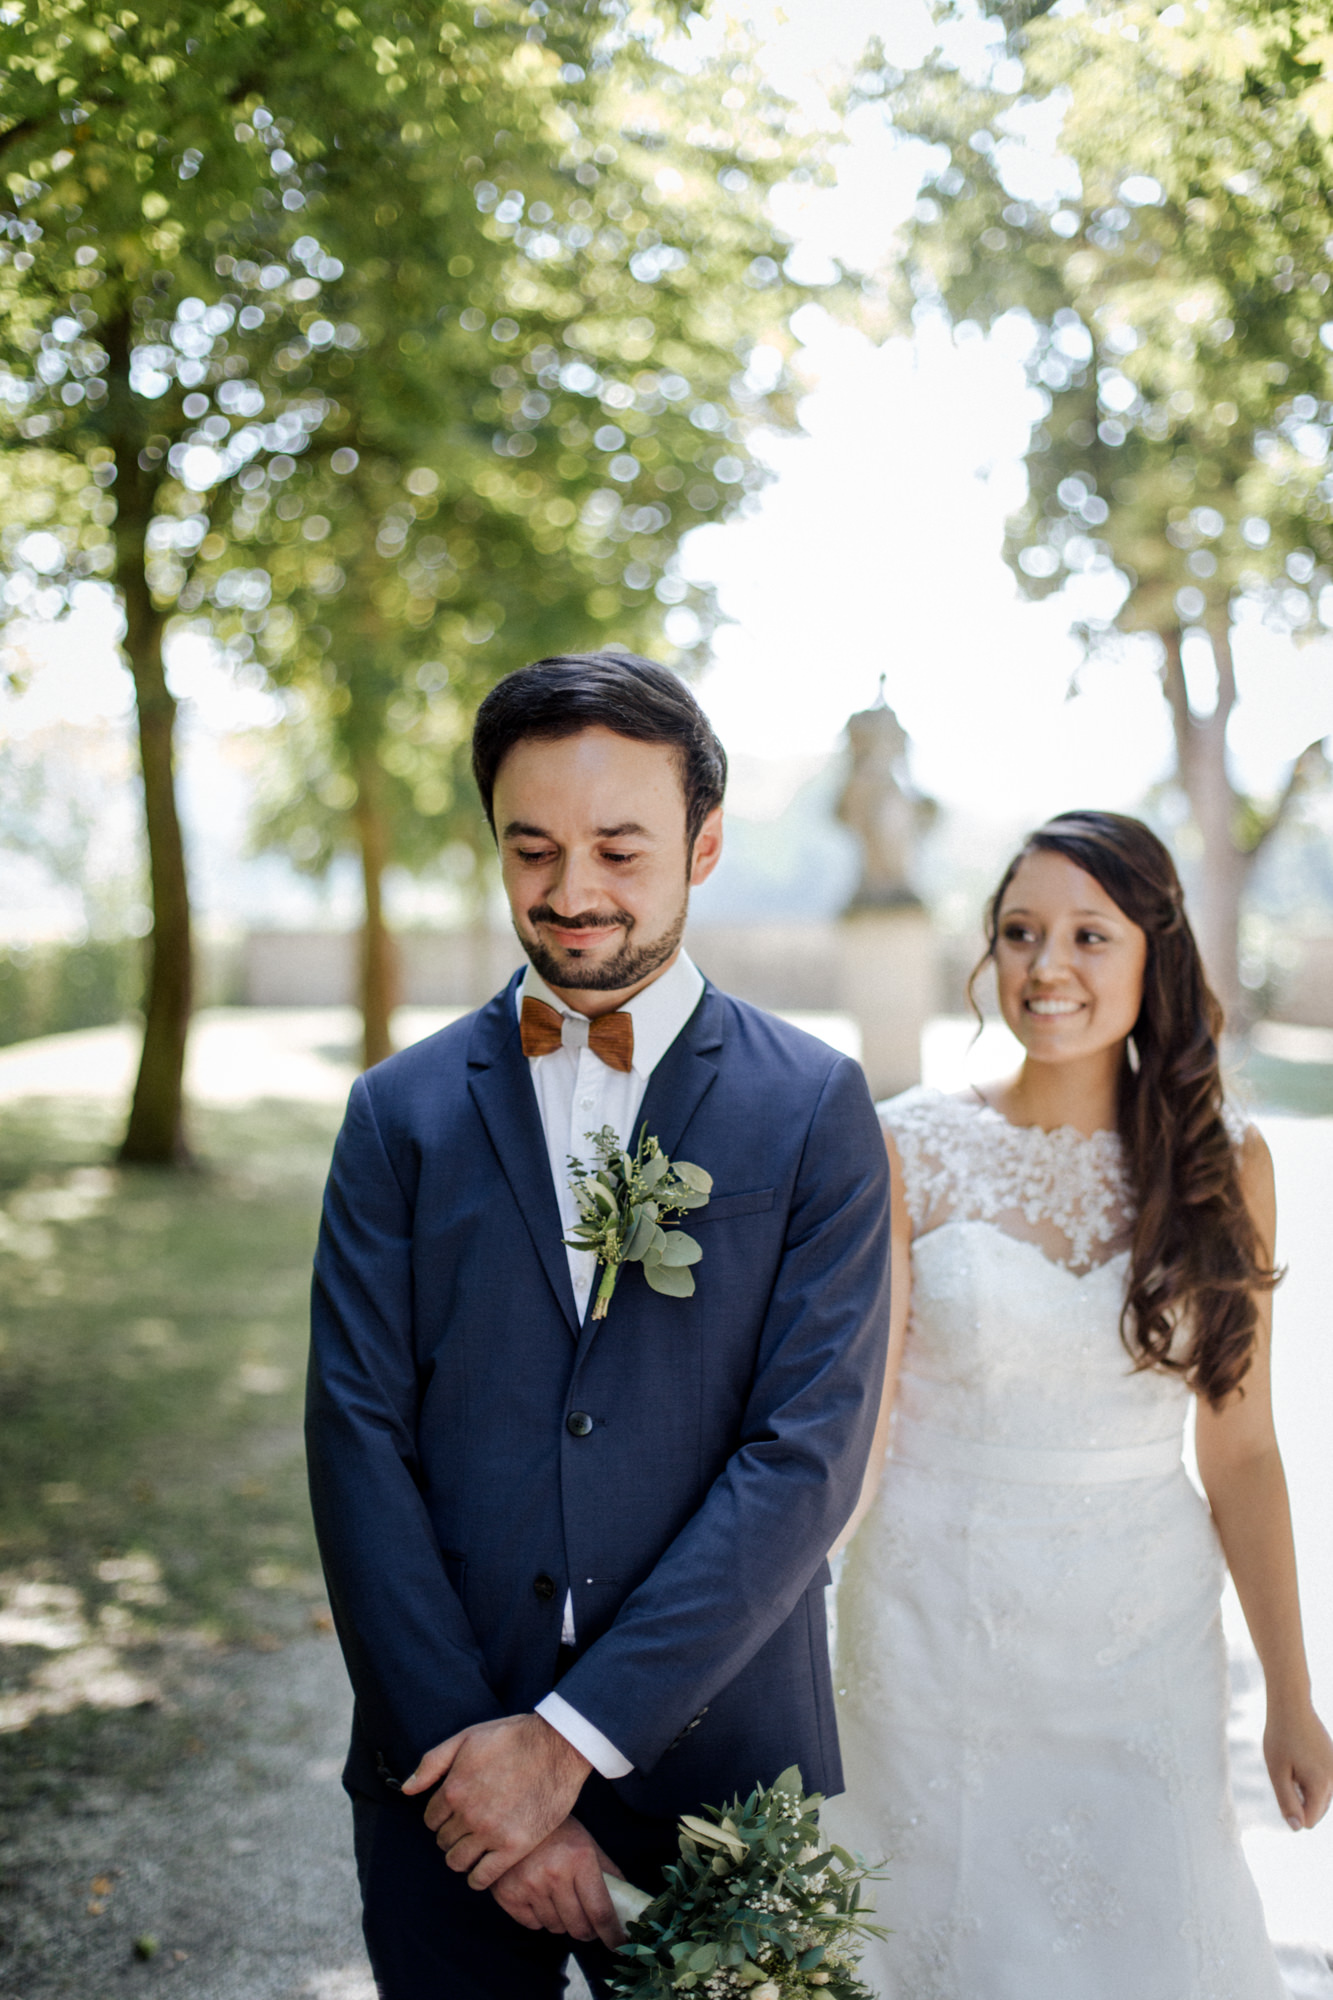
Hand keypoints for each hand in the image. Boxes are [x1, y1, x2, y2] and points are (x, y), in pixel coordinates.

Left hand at [401, 1713, 591, 1888]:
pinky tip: (483, 1868)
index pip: (431, 1819)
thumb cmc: (513, 1736)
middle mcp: (467, 1814)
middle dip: (451, 1836)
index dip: (441, 1817)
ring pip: (458, 1862)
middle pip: (443, 1841)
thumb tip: (406, 1788)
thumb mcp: (467, 1737)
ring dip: (461, 1857)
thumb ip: (432, 1762)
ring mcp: (490, 1833)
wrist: (557, 1745)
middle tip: (467, 1829)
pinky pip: (483, 1877)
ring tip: (474, 1848)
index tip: (454, 1814)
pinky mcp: (514, 1847)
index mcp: (453, 1788)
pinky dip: (477, 1878)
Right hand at [489, 1815, 627, 1948]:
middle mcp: (554, 1874)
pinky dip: (540, 1917)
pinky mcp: (509, 1895)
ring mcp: (529, 1886)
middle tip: (588, 1924)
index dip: (612, 1934)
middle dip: (587, 1931)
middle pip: (579, 1927)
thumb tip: (627, 1902)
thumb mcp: (587, 1844)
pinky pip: (533, 1924)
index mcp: (580, 1858)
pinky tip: (539, 1895)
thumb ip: (608, 1873)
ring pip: (556, 1927)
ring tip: (559, 1898)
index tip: (618, 1945)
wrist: (514, 1816)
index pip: (601, 1911)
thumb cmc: (557, 1831)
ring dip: (562, 1921)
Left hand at [1265, 1700, 1332, 1829]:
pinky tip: (1298, 1758)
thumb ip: (1287, 1801)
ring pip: (1320, 1796)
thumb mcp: (1277, 1771)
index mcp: (1321, 1785)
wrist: (1291, 1704)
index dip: (1292, 1810)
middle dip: (1299, 1799)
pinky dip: (1309, 1777)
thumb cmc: (1280, 1736)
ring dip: (1304, 1788)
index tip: (1283, 1785)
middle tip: (1287, 1771)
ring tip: (1292, 1763)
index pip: (1310, 1820)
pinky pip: (1322, 1782)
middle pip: (1316, 1810)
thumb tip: (1298, 1828)